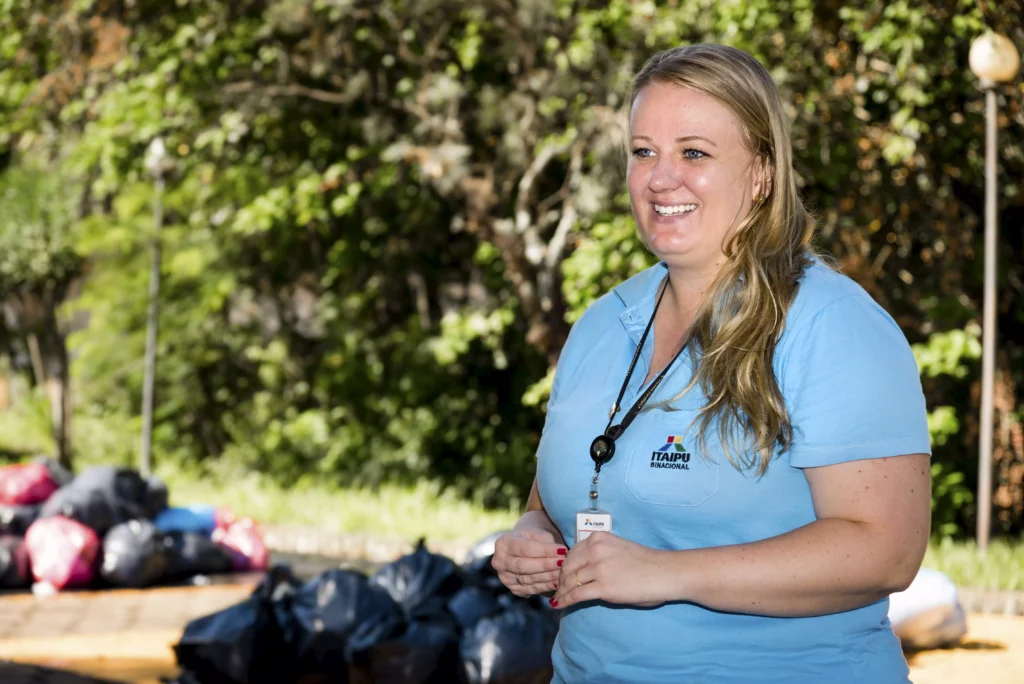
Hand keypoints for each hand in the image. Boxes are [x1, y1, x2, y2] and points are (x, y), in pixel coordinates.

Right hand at [491, 527, 566, 596]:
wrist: (524, 548)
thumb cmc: (534, 538)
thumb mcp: (538, 534)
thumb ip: (547, 543)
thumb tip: (562, 553)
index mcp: (503, 543)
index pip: (525, 548)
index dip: (545, 550)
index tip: (562, 550)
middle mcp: (499, 561)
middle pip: (524, 566)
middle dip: (546, 565)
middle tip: (563, 562)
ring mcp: (505, 577)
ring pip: (528, 579)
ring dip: (548, 576)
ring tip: (563, 571)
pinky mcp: (514, 589)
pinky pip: (531, 589)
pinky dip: (545, 586)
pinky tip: (557, 582)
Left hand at [550, 532, 670, 608]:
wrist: (665, 572)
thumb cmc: (647, 563)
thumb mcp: (618, 548)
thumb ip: (600, 554)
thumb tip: (583, 569)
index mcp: (599, 538)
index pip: (572, 552)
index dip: (565, 566)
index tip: (562, 575)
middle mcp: (595, 549)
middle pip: (567, 566)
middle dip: (560, 579)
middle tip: (558, 589)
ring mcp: (598, 568)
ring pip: (569, 581)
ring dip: (562, 591)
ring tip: (558, 598)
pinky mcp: (602, 587)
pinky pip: (576, 594)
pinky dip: (566, 600)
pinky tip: (561, 605)